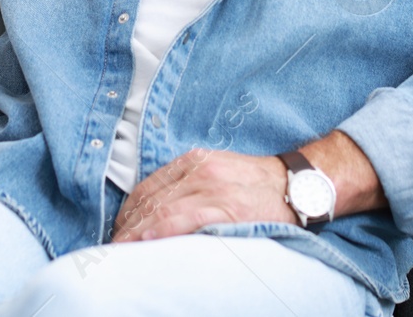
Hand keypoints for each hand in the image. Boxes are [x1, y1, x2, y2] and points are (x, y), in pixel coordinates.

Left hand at [111, 149, 293, 242]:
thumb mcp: (220, 171)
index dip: (128, 210)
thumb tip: (159, 209)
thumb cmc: (259, 185)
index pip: (148, 186)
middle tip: (114, 245)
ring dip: (136, 233)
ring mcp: (211, 188)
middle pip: (149, 199)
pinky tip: (145, 242)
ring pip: (160, 210)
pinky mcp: (225, 207)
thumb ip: (191, 183)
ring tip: (122, 250)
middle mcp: (199, 170)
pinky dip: (160, 230)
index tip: (118, 228)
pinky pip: (183, 219)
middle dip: (127, 224)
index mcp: (195, 161)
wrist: (299, 186)